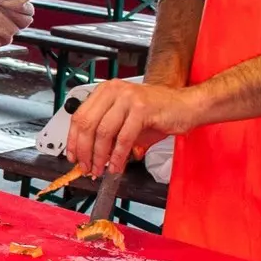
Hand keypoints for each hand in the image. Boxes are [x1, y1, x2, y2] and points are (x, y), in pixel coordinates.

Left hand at [64, 79, 204, 178]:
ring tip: (101, 170)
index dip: (73, 140)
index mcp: (106, 91)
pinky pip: (123, 138)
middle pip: (87, 124)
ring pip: (103, 132)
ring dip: (100, 156)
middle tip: (86, 167)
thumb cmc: (158, 113)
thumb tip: (89, 156)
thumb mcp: (126, 121)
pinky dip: (118, 156)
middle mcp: (114, 91)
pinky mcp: (142, 109)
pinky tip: (117, 166)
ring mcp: (128, 98)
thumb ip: (108, 135)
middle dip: (84, 151)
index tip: (73, 156)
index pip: (80, 116)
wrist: (187, 106)